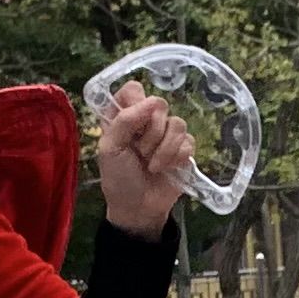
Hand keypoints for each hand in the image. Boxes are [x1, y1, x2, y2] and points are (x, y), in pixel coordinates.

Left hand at [95, 87, 196, 234]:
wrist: (139, 208)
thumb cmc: (119, 178)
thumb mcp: (110, 148)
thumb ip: (125, 120)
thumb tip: (151, 102)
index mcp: (124, 115)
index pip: (133, 89)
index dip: (136, 102)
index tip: (131, 123)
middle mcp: (146, 120)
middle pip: (159, 104)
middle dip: (151, 132)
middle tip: (140, 151)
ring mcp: (167, 134)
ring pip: (177, 123)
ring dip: (163, 149)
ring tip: (152, 165)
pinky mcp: (184, 149)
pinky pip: (188, 141)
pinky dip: (175, 158)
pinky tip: (166, 169)